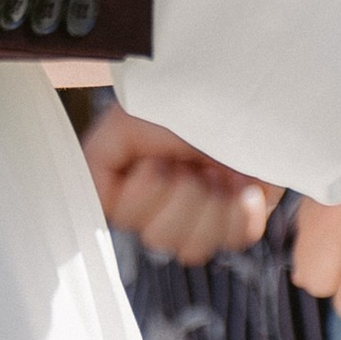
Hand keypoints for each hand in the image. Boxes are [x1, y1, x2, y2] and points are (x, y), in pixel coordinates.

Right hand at [85, 103, 278, 264]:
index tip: (156, 162)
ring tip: (217, 172)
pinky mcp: (238, 216)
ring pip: (194, 248)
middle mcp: (162, 202)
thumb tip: (98, 203)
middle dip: (181, 198)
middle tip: (190, 164)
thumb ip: (96, 160)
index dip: (143, 195)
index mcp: (130, 181)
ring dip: (211, 207)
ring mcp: (200, 213)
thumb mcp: (126, 119)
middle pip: (158, 238)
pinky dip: (242, 213)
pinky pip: (236, 239)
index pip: (122, 218)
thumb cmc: (183, 97)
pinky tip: (244, 185)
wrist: (242, 91)